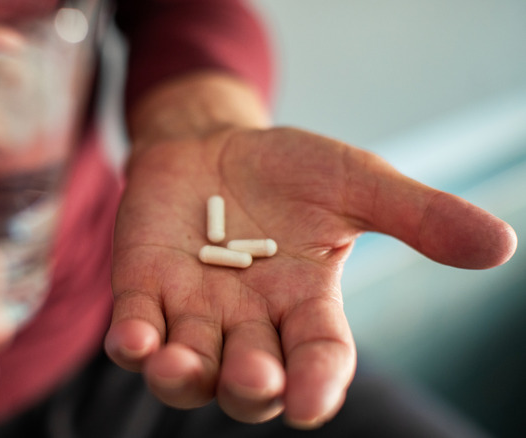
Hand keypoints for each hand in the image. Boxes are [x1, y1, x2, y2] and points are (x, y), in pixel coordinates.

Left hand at [105, 126, 516, 426]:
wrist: (215, 142)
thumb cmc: (290, 169)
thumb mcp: (357, 183)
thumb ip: (417, 216)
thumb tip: (500, 246)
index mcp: (304, 305)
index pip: (319, 358)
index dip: (318, 383)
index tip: (312, 403)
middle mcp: (248, 320)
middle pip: (250, 379)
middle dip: (251, 384)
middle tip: (255, 376)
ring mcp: (191, 308)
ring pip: (188, 368)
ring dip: (182, 377)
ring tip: (177, 366)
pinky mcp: (144, 284)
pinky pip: (134, 325)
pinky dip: (133, 340)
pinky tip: (134, 340)